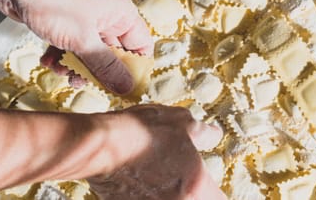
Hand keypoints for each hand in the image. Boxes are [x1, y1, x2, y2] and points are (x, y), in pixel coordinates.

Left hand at [6, 0, 151, 94]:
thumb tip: (126, 85)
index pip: (141, 45)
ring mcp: (87, 17)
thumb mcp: (83, 41)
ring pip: (91, 51)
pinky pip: (73, 45)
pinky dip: (62, 55)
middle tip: (84, 81)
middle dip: (99, 70)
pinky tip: (49, 60)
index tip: (124, 87)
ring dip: (76, 65)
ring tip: (62, 70)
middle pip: (114, 52)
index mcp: (122, 13)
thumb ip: (106, 66)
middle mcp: (108, 14)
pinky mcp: (68, 21)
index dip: (134, 68)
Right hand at [91, 105, 224, 199]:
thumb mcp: (181, 122)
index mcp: (196, 186)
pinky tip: (142, 184)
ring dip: (169, 195)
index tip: (210, 186)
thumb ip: (204, 133)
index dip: (215, 193)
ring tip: (159, 180)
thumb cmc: (144, 131)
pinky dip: (147, 196)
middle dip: (192, 193)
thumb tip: (215, 134)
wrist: (100, 145)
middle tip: (183, 180)